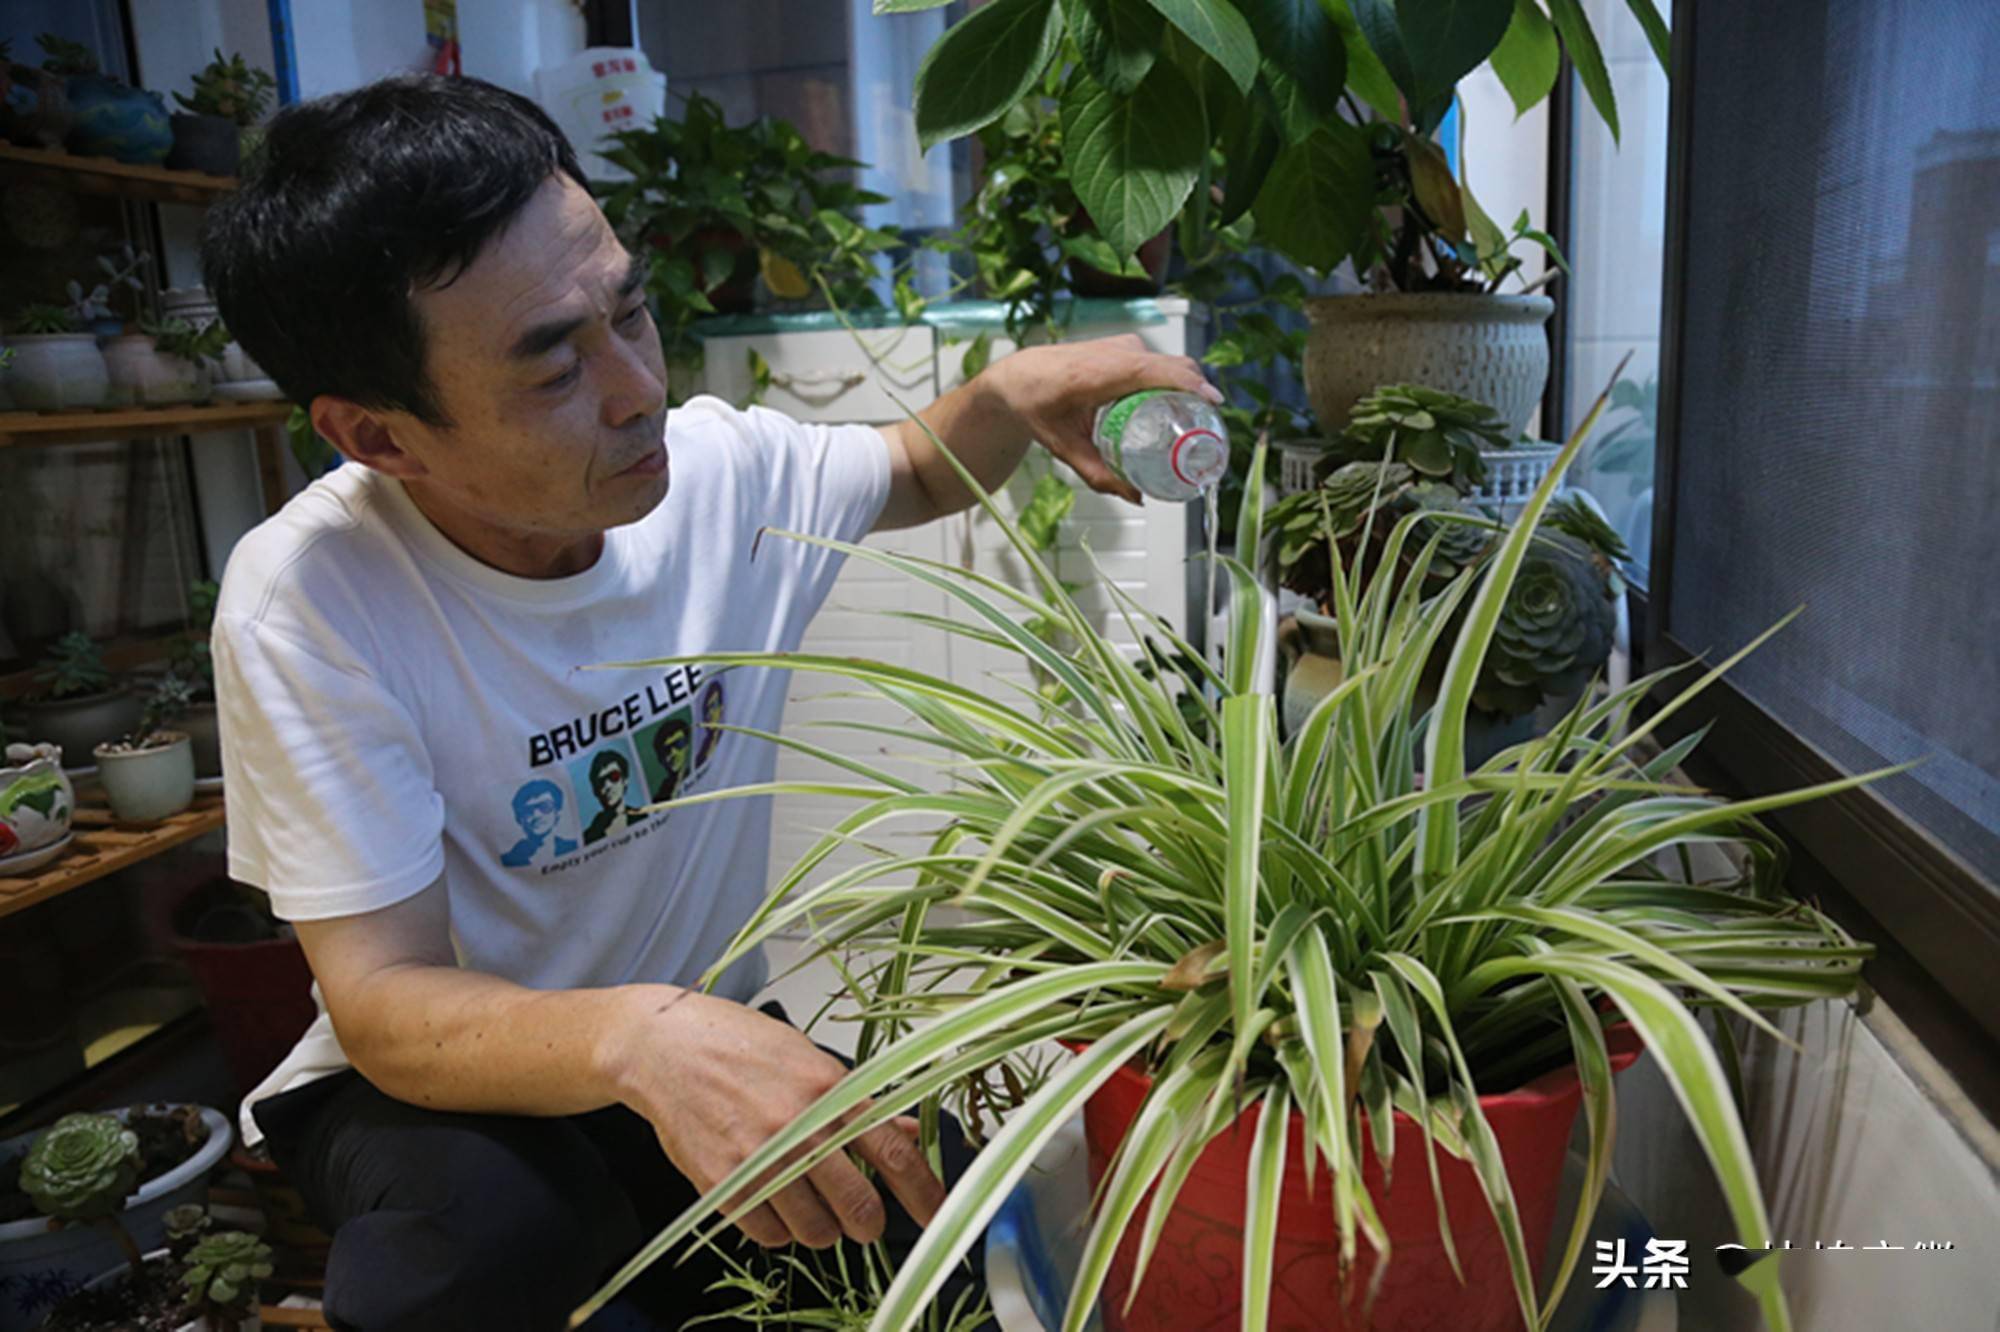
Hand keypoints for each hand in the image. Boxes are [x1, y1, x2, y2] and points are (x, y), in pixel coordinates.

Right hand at [604, 989, 943, 1249]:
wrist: (663, 1047)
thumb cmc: (736, 1044)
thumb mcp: (808, 1058)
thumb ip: (858, 1102)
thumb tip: (908, 1132)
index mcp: (829, 1090)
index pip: (891, 1151)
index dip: (921, 1191)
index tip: (935, 1215)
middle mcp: (798, 1127)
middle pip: (857, 1205)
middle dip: (868, 1222)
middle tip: (863, 1220)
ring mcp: (759, 1158)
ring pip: (814, 1230)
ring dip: (821, 1229)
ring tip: (809, 1205)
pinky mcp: (722, 1183)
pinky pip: (768, 1234)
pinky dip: (778, 1230)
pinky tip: (773, 1203)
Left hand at [993, 333, 1223, 503]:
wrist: (1019, 376)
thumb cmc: (1038, 406)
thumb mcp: (1065, 448)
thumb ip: (1099, 475)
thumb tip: (1136, 496)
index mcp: (1098, 373)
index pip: (1156, 371)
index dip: (1191, 384)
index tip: (1214, 404)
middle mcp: (1115, 353)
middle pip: (1174, 366)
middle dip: (1198, 394)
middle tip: (1207, 429)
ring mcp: (1123, 345)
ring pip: (1170, 363)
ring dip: (1187, 388)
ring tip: (1193, 421)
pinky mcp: (1127, 346)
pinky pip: (1161, 362)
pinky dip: (1173, 380)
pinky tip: (1175, 405)